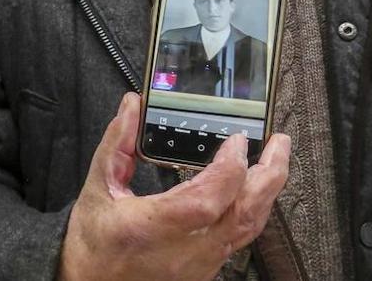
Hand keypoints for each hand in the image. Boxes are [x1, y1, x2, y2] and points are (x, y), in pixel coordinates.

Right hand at [57, 93, 289, 280]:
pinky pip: (238, 240)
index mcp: (154, 227)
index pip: (209, 198)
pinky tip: (252, 193)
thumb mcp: (98, 186)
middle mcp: (183, 251)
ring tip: (274, 163)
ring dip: (266, 194)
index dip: (230, 168)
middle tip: (278, 144)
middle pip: (244, 214)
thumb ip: (117, 144)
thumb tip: (132, 107)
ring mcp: (198, 265)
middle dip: (269, 175)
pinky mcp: (203, 270)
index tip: (237, 141)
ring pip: (248, 230)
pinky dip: (251, 212)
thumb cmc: (92, 242)